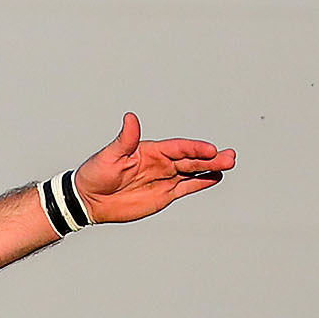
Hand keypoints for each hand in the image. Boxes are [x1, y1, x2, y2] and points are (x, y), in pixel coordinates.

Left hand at [72, 114, 234, 223]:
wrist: (89, 199)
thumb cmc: (96, 173)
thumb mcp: (109, 155)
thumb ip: (125, 139)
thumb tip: (130, 118)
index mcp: (151, 150)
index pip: (178, 148)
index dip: (194, 148)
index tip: (210, 150)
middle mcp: (161, 163)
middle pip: (190, 158)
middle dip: (210, 158)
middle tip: (229, 157)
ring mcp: (164, 178)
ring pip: (193, 171)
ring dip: (210, 168)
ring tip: (229, 164)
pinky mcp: (164, 194)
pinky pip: (186, 186)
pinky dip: (201, 182)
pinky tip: (215, 177)